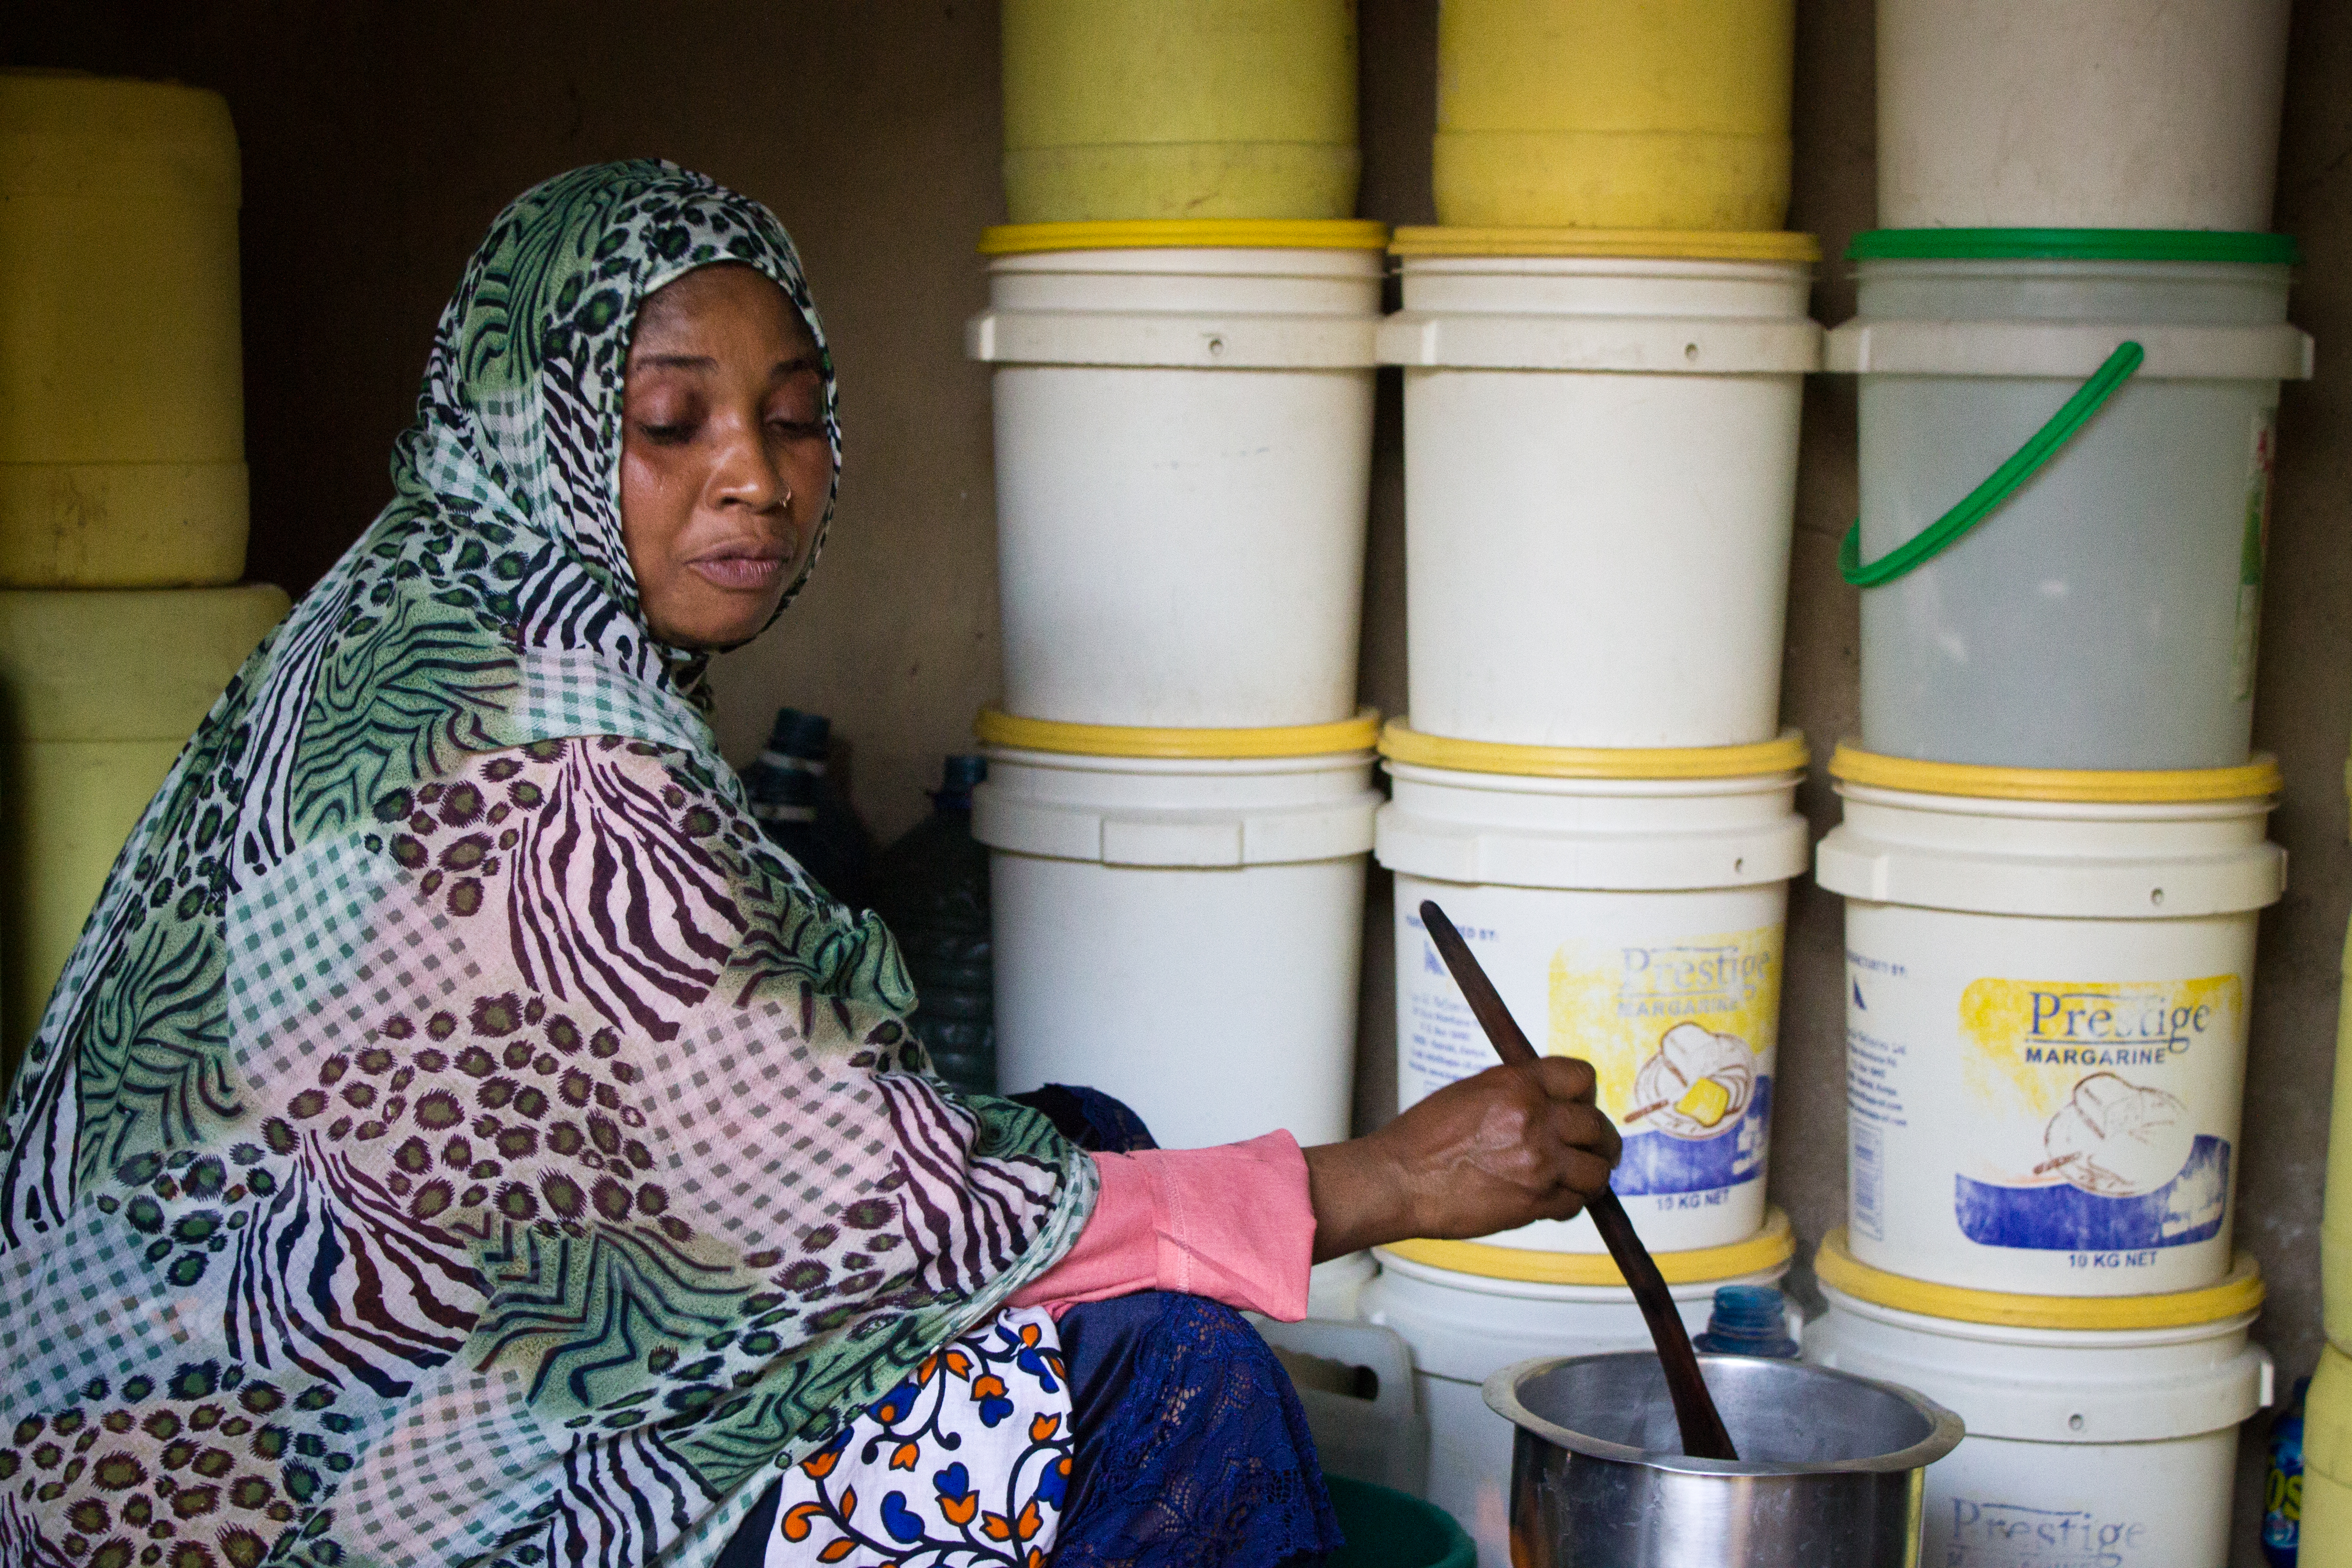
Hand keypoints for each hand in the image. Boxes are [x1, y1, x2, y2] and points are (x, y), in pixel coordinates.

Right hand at [1301, 1058, 1622, 1261]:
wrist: (1400, 1179)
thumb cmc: (1423, 1138)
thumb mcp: (1472, 1092)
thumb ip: (1517, 1093)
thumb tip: (1550, 1103)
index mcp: (1517, 1084)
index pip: (1581, 1077)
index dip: (1587, 1095)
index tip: (1584, 1106)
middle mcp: (1534, 1119)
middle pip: (1597, 1126)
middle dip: (1599, 1139)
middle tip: (1594, 1148)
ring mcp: (1539, 1162)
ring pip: (1597, 1169)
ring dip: (1591, 1175)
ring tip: (1578, 1178)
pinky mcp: (1535, 1201)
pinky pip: (1575, 1203)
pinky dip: (1569, 1203)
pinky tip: (1552, 1198)